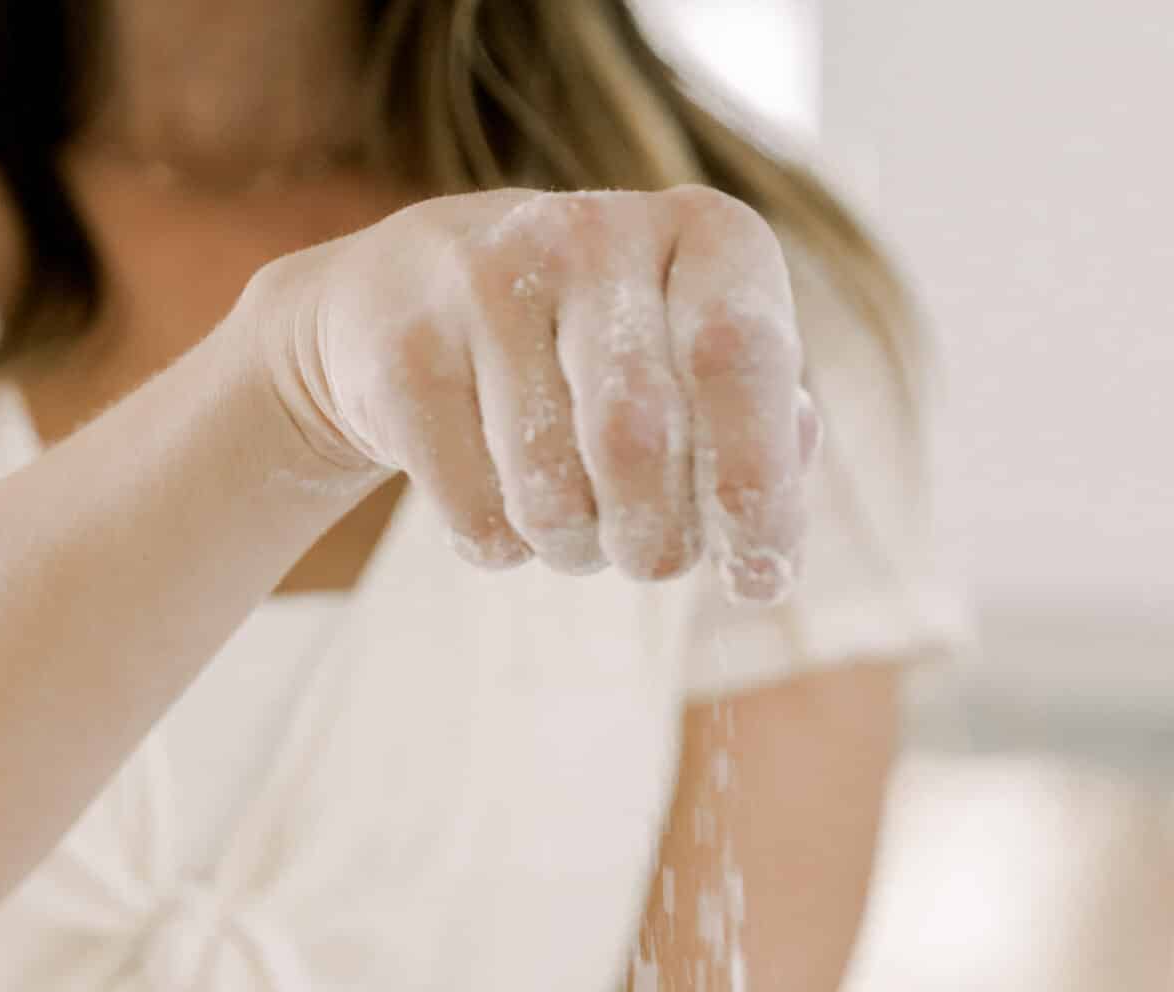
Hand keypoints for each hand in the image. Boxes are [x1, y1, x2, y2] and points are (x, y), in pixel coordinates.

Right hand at [248, 185, 818, 598]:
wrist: (407, 301)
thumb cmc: (599, 360)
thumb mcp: (697, 375)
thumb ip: (765, 450)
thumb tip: (768, 553)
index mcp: (702, 233)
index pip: (741, 354)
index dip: (758, 487)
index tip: (758, 578)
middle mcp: (593, 231)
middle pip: (637, 439)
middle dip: (654, 542)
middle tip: (647, 557)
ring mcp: (485, 279)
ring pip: (552, 495)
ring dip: (574, 548)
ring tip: (569, 514)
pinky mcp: (404, 350)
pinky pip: (478, 516)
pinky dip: (500, 544)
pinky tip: (495, 491)